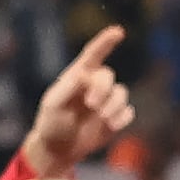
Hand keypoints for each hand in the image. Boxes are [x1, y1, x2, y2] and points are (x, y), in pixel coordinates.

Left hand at [17, 24, 134, 179]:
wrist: (59, 148)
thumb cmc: (51, 123)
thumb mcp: (54, 104)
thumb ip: (67, 88)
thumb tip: (84, 74)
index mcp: (77, 76)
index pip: (92, 55)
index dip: (105, 42)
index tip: (118, 31)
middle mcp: (94, 85)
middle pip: (108, 76)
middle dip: (102, 89)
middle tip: (91, 105)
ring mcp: (106, 101)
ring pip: (122, 94)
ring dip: (114, 106)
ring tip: (103, 120)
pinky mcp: (115, 118)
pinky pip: (128, 112)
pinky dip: (121, 118)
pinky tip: (110, 126)